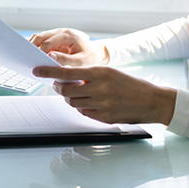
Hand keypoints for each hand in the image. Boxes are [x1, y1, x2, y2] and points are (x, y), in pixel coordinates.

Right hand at [29, 28, 106, 66]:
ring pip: (39, 37)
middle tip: (25, 57)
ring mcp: (57, 35)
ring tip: (27, 57)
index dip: (40, 51)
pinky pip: (42, 42)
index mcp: (68, 35)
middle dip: (32, 46)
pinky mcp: (55, 40)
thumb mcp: (81, 61)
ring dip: (33, 46)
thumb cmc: (91, 57)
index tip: (34, 61)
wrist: (97, 53)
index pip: (49, 42)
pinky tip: (34, 57)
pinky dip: (37, 47)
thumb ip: (66, 60)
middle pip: (40, 36)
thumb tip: (50, 57)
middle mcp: (61, 32)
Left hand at [32, 64, 176, 125]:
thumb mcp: (110, 73)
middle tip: (59, 86)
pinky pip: (84, 112)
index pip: (66, 72)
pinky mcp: (104, 117)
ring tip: (81, 94)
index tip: (37, 70)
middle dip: (59, 88)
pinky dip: (83, 108)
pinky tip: (92, 103)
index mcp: (100, 73)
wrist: (151, 100)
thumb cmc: (130, 85)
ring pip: (73, 102)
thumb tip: (67, 77)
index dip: (48, 72)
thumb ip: (89, 75)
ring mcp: (101, 104)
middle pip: (65, 90)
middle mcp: (99, 88)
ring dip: (71, 98)